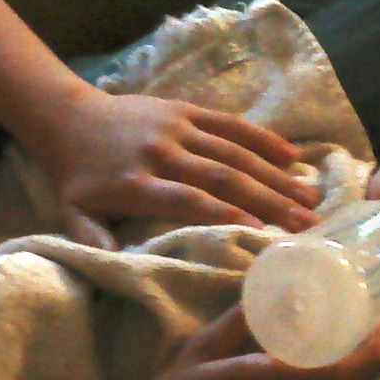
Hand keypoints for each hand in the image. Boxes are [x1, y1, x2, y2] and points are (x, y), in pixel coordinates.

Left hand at [38, 88, 323, 247]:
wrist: (69, 118)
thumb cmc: (79, 178)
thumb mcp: (74, 213)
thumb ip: (92, 241)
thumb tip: (117, 270)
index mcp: (134, 183)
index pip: (186, 199)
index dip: (223, 213)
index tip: (261, 234)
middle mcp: (160, 152)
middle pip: (221, 176)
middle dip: (267, 200)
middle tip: (306, 224)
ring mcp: (175, 127)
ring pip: (232, 151)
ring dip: (274, 174)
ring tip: (310, 198)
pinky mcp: (184, 109)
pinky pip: (228, 123)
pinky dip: (261, 138)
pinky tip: (293, 157)